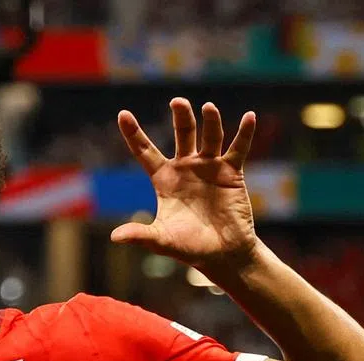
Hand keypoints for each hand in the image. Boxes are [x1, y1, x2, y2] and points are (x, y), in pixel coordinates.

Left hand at [112, 98, 257, 271]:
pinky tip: (249, 117)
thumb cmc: (189, 247)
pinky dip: (245, 133)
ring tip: (208, 107)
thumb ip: (140, 235)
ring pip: (210, 137)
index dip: (134, 134)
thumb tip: (115, 237)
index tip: (123, 114)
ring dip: (211, 121)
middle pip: (182, 134)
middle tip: (178, 101)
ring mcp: (209, 167)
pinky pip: (239, 148)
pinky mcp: (232, 172)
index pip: (145, 151)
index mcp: (164, 179)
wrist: (222, 255)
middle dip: (181, 117)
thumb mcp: (161, 240)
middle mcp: (186, 167)